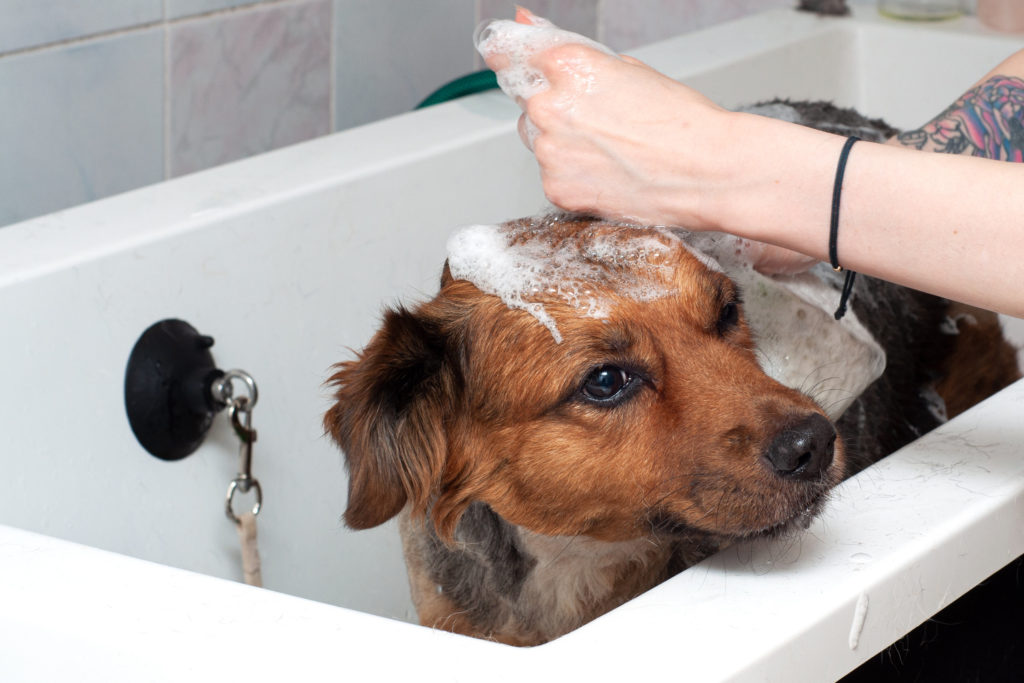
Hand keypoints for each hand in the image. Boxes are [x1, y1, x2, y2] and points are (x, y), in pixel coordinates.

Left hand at [478, 9, 732, 228]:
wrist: (708, 172)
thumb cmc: (681, 121)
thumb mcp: (629, 69)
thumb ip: (571, 52)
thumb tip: (523, 22)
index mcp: (567, 65)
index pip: (512, 52)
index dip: (511, 55)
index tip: (502, 54)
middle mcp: (549, 106)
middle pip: (529, 101)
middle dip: (555, 108)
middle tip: (600, 121)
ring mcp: (550, 151)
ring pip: (539, 141)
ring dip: (563, 143)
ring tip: (612, 150)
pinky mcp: (557, 188)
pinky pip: (553, 175)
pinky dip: (574, 175)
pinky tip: (609, 173)